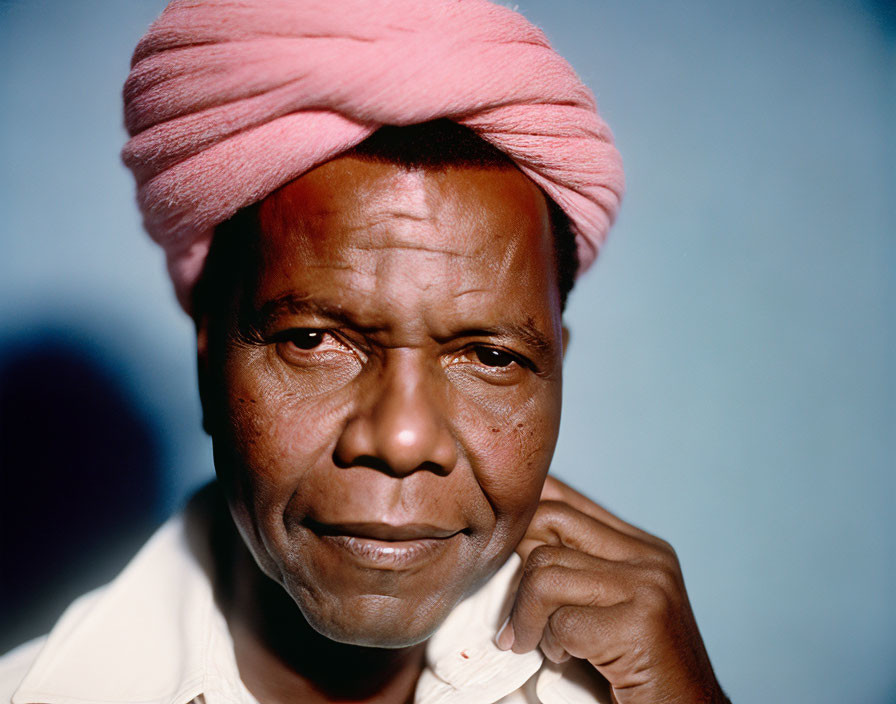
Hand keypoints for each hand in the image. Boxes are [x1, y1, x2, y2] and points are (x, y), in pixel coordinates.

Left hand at [497, 476, 728, 703]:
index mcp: (641, 545)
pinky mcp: (641, 624)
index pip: (565, 495)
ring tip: (538, 642)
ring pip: (545, 572)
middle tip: (517, 615)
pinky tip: (567, 660)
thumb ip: (575, 567)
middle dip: (517, 568)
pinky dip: (552, 647)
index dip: (521, 512)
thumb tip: (511, 539)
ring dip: (527, 618)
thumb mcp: (608, 604)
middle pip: (548, 521)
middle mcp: (648, 556)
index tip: (501, 549)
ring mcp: (648, 586)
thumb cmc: (637, 667)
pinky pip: (562, 622)